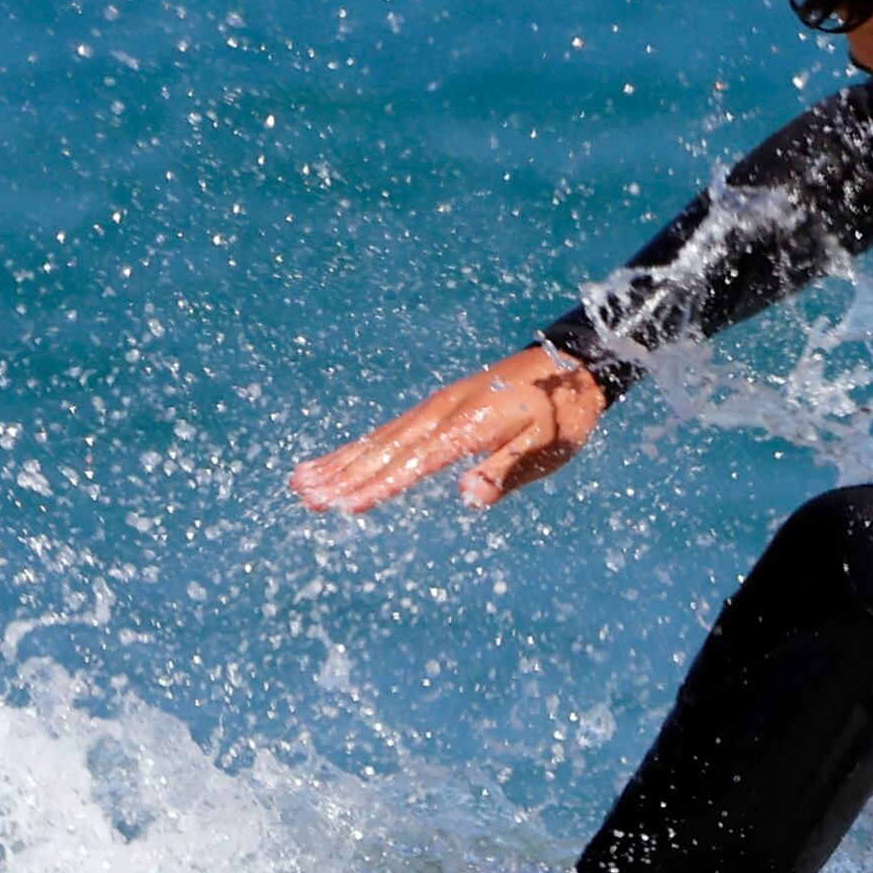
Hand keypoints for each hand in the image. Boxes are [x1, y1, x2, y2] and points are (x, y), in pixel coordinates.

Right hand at [289, 344, 608, 514]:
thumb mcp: (547, 448)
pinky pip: (390, 430)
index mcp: (468, 427)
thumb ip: (506, 470)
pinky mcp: (437, 407)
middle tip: (302, 495)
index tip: (345, 506)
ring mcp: (436, 408)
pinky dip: (360, 447)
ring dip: (340, 461)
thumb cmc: (563, 415)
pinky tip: (340, 460)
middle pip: (384, 449)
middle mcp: (442, 414)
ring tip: (300, 481)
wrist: (572, 365)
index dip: (379, 487)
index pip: (415, 463)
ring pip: (379, 438)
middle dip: (342, 475)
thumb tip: (469, 496)